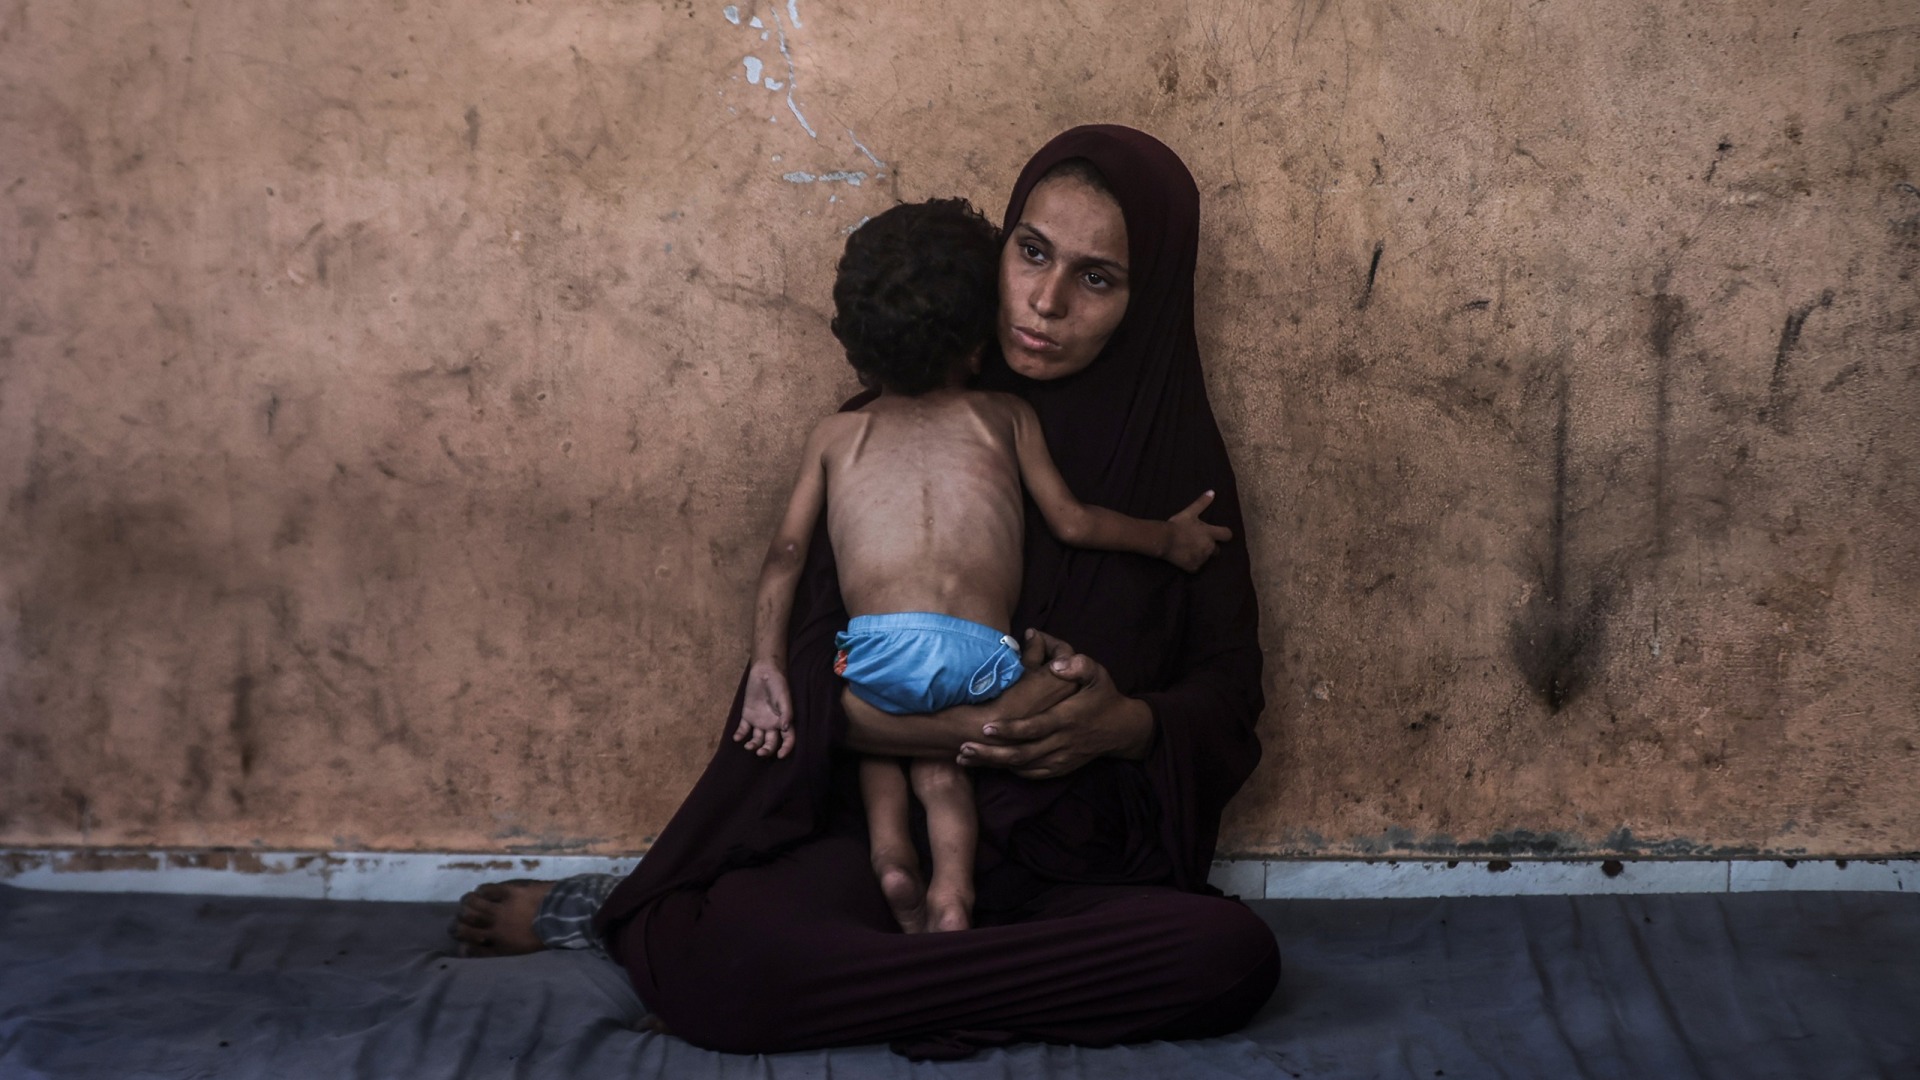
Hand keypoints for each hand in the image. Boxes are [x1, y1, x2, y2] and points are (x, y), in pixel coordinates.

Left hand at [735, 660, 793, 757]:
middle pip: (771, 743)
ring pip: (757, 739)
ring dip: (753, 745)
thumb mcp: (784, 698)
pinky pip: (743, 729)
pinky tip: (737, 738)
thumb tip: (786, 729)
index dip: (786, 749)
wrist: (764, 671)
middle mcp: (772, 724)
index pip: (788, 739)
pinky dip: (740, 735)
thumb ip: (786, 713)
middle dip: (766, 750)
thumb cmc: (778, 684)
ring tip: (748, 746)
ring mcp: (759, 721)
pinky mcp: (748, 716)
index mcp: (783, 721)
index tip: (781, 756)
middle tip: (760, 753)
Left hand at [958, 631, 1153, 778]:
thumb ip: (1078, 665)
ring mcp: (1062, 758)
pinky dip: (1010, 770)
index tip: (986, 727)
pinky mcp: (1061, 768)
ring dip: (994, 764)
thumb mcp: (1097, 674)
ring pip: (1024, 766)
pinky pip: (1033, 773)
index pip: (1035, 727)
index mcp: (1067, 719)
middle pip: (1022, 753)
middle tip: (963, 748)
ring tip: (965, 758)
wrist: (1122, 729)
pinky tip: (990, 764)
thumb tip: (1057, 663)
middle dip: (991, 753)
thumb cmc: (1103, 696)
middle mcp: (1062, 742)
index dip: (1010, 730)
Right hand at [1164, 490, 1233, 571]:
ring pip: (1206, 558)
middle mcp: (1209, 547)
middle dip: (1211, 547)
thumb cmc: (1178, 525)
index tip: (1219, 534)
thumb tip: (1212, 492)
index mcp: (1210, 533)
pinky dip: (1193, 564)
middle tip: (1198, 542)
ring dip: (1201, 554)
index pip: (1227, 535)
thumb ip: (1202, 503)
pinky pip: (1197, 567)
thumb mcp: (1189, 512)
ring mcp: (1202, 558)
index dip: (1224, 534)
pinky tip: (1186, 558)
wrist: (1164, 539)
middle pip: (1217, 550)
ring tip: (1190, 549)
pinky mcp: (1194, 567)